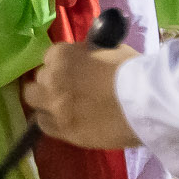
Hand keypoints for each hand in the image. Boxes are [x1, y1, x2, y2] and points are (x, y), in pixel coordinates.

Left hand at [22, 39, 140, 147]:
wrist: (145, 103)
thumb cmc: (132, 71)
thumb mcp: (108, 49)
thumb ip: (89, 52)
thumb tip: (86, 55)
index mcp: (62, 55)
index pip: (50, 56)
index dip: (62, 63)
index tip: (73, 69)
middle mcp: (52, 79)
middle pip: (40, 78)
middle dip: (52, 81)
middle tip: (69, 87)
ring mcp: (55, 106)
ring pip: (34, 100)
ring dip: (45, 100)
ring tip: (62, 105)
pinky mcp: (64, 130)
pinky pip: (44, 124)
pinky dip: (51, 121)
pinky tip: (65, 120)